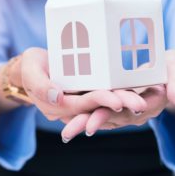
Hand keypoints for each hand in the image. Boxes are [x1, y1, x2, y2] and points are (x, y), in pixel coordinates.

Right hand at [18, 48, 145, 121]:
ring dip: (123, 102)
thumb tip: (56, 96)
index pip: (80, 105)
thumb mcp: (29, 71)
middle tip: (140, 104)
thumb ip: (39, 85)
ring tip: (145, 99)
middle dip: (118, 106)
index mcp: (55, 106)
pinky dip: (120, 94)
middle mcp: (70, 109)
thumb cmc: (30, 66)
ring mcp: (79, 102)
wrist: (32, 67)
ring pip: (104, 105)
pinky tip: (137, 89)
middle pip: (97, 109)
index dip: (99, 102)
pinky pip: (104, 96)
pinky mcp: (86, 94)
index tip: (117, 99)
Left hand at [61, 50, 174, 141]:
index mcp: (148, 103)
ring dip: (82, 123)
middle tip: (68, 132)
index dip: (108, 116)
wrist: (170, 75)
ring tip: (65, 132)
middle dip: (88, 124)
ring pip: (101, 116)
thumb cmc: (173, 68)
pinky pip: (98, 109)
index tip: (92, 124)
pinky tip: (67, 116)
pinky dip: (84, 113)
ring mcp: (123, 108)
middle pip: (108, 117)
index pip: (126, 112)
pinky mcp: (114, 102)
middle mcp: (133, 110)